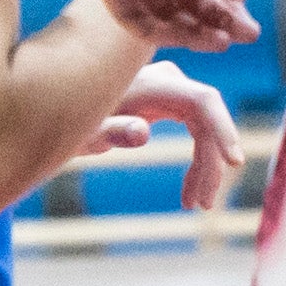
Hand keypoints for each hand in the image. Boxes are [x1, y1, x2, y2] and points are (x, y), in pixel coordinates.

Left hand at [73, 0, 249, 48]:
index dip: (230, 8)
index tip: (251, 28)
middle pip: (189, 1)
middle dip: (216, 22)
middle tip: (241, 38)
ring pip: (164, 13)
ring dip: (192, 31)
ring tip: (219, 42)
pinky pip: (132, 16)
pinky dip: (158, 31)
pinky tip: (185, 36)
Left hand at [74, 63, 243, 210]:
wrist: (50, 110)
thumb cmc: (63, 122)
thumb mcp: (84, 132)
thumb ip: (111, 130)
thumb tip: (143, 133)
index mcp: (153, 83)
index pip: (203, 101)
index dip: (223, 130)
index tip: (235, 162)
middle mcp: (168, 81)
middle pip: (208, 121)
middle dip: (211, 162)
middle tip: (204, 203)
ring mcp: (171, 91)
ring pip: (205, 130)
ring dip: (205, 167)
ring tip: (197, 203)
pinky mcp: (168, 103)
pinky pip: (195, 132)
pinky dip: (195, 160)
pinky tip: (188, 190)